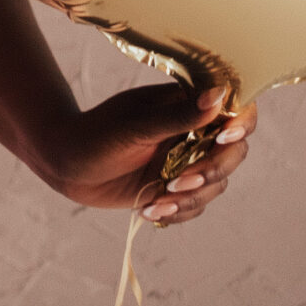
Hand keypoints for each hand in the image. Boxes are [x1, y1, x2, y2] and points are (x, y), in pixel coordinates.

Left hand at [29, 82, 255, 225]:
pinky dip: (178, 212)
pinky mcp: (174, 188)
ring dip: (192, 197)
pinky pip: (195, 205)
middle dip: (211, 171)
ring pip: (216, 184)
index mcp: (187, 104)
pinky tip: (150, 211)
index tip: (225, 136)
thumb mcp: (136, 125)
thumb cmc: (95, 135)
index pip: (235, 108)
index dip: (240, 123)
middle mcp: (193, 132)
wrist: (65, 165)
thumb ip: (179, 115)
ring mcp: (186, 161)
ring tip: (158, 201)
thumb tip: (219, 94)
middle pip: (233, 153)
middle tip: (179, 181)